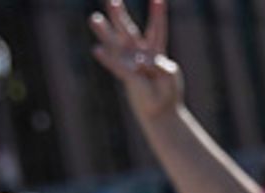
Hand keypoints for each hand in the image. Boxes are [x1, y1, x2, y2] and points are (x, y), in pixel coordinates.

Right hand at [89, 0, 182, 120]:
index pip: (156, 29)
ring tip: (94, 18)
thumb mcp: (170, 75)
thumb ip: (161, 66)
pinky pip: (115, 65)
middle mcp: (141, 53)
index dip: (157, 15)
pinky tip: (96, 50)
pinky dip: (107, 58)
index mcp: (156, 50)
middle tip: (113, 1)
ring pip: (116, 43)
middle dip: (120, 16)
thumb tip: (142, 61)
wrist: (160, 110)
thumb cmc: (167, 92)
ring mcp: (131, 63)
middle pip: (129, 30)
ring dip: (105, 32)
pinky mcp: (126, 76)